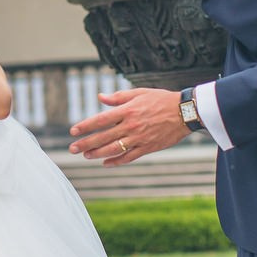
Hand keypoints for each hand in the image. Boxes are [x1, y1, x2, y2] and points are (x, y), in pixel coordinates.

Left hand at [69, 87, 185, 161]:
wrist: (184, 112)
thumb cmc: (161, 99)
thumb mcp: (139, 93)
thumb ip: (118, 97)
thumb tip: (100, 97)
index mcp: (128, 110)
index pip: (101, 120)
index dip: (85, 126)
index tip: (73, 131)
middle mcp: (131, 125)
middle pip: (103, 137)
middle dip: (86, 143)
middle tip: (72, 149)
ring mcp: (139, 138)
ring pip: (114, 149)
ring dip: (98, 153)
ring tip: (87, 155)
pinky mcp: (148, 148)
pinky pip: (129, 157)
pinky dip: (116, 161)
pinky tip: (106, 164)